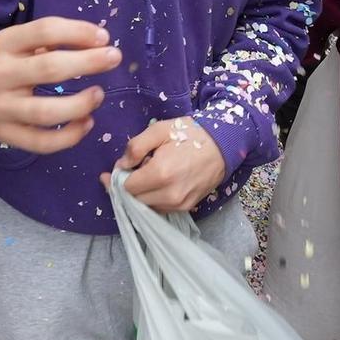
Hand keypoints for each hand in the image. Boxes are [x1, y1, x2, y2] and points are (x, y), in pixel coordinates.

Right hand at [0, 17, 119, 152]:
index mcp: (5, 43)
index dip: (79, 32)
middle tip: (114, 59)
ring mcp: (1, 108)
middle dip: (88, 63)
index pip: (45, 30)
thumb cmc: (10, 63)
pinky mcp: (6, 135)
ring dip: (79, 105)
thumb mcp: (22, 43)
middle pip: (49, 68)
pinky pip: (42, 143)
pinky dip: (69, 136)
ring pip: (45, 112)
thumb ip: (53, 39)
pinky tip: (86, 123)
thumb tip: (99, 41)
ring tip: (98, 96)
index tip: (104, 38)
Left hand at [105, 117, 226, 211]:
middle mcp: (169, 194)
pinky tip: (160, 182)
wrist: (222, 145)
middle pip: (134, 200)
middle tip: (135, 168)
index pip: (126, 187)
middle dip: (130, 186)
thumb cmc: (189, 134)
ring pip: (147, 207)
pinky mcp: (187, 208)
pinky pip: (160, 209)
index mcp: (160, 173)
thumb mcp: (159, 130)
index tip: (118, 168)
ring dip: (142, 194)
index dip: (119, 177)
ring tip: (150, 174)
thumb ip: (136, 147)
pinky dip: (154, 198)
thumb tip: (121, 165)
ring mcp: (179, 204)